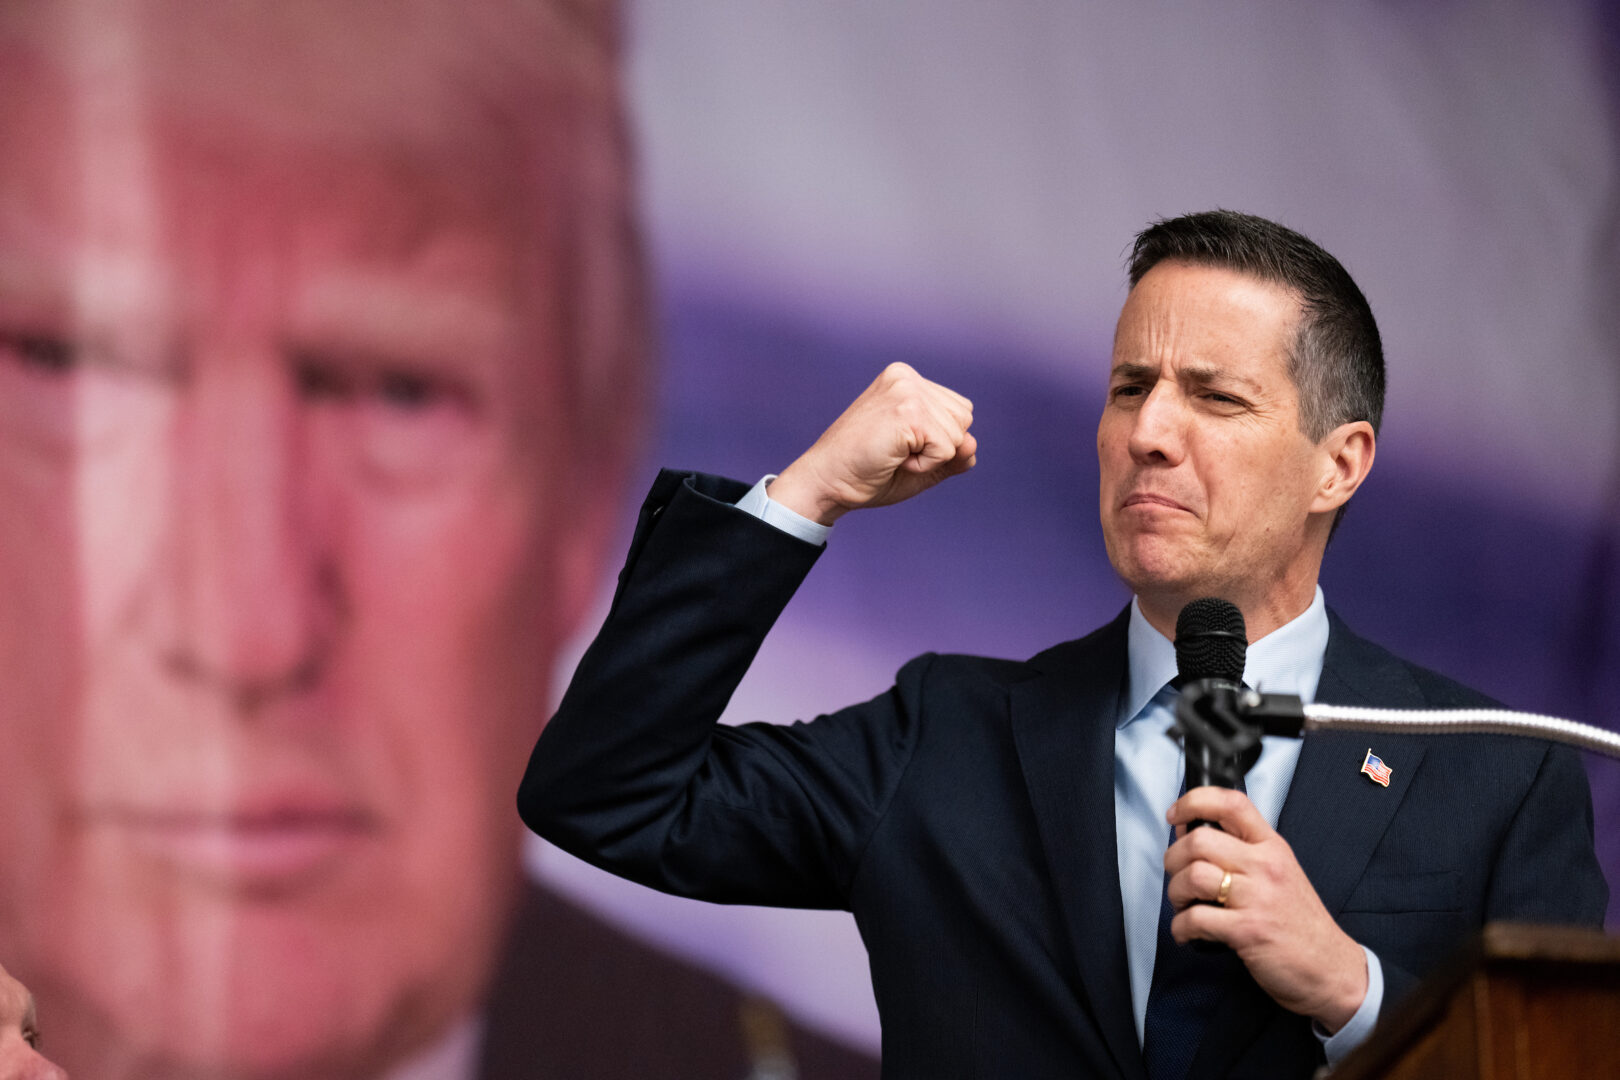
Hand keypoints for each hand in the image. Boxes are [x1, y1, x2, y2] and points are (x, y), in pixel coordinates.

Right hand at [768, 363, 975, 524]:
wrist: (825, 483)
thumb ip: (952, 453)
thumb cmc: (866, 473)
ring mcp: (906, 391)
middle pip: (964, 419)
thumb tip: (972, 446)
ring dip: (930, 459)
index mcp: (905, 379)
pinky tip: (893, 460)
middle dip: (937, 448)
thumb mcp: (920, 461)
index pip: (958, 411)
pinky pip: (946, 450)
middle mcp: (906, 377)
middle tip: (894, 452)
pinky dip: (923, 466)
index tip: (896, 445)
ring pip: (958, 435)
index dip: (936, 442)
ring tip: (892, 455)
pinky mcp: (908, 412)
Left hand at [1164, 787, 1367, 1032]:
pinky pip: (1195, 919)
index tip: (1175, 815)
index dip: (1194, 802)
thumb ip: (1243, 852)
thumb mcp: (1281, 873)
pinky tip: (1188, 933)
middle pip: (1199, 840)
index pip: (1232, 803)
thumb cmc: (1299, 923)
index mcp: (1272, 847)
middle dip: (1173, 858)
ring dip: (1176, 893)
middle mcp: (1266, 866)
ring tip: (1184, 906)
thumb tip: (1191, 836)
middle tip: (1177, 875)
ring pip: (1194, 876)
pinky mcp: (1248, 930)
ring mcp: (1258, 898)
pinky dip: (1181, 927)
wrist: (1332, 969)